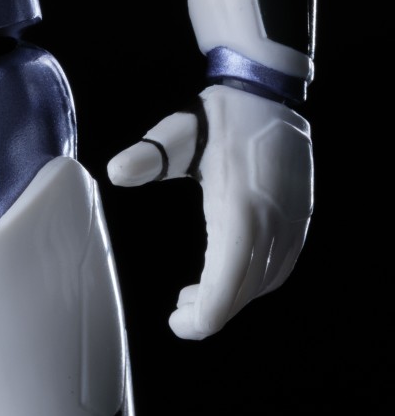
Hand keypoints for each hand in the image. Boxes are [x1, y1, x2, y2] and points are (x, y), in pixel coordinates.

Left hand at [107, 84, 311, 339]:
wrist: (269, 94)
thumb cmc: (219, 115)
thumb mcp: (178, 131)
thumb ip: (148, 156)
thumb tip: (114, 171)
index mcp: (240, 207)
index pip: (226, 283)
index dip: (204, 317)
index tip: (176, 322)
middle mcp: (272, 223)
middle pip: (243, 293)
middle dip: (210, 312)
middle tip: (178, 313)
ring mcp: (292, 224)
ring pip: (263, 285)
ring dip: (231, 297)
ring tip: (195, 295)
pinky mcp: (301, 221)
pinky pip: (280, 269)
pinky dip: (252, 282)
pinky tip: (228, 275)